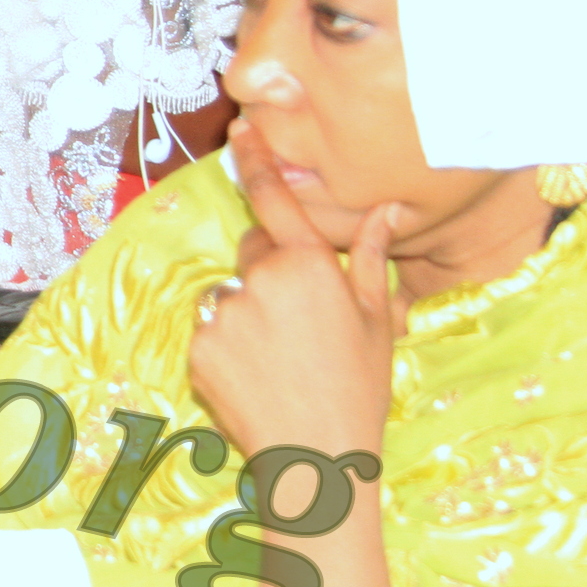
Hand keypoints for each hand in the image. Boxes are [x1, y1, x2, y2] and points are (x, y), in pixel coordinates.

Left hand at [189, 119, 401, 463]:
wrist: (318, 456)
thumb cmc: (359, 388)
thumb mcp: (377, 320)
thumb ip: (372, 259)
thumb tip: (389, 210)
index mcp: (309, 265)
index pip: (276, 199)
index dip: (257, 161)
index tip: (239, 131)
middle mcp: (260, 279)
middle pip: (255, 250)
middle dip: (273, 268)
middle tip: (303, 317)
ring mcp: (224, 312)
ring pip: (232, 289)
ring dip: (250, 307)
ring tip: (282, 354)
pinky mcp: (198, 346)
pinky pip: (212, 327)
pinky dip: (229, 341)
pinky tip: (257, 372)